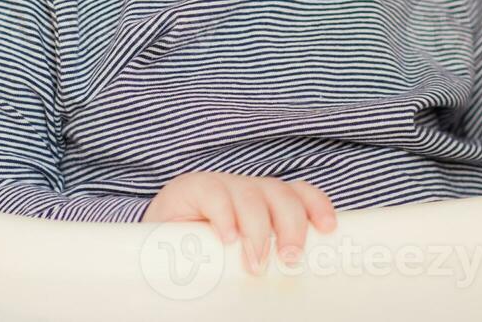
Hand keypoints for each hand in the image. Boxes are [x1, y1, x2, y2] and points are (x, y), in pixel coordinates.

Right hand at [144, 171, 336, 273]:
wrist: (152, 245)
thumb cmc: (205, 256)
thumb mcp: (240, 257)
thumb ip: (264, 260)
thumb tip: (291, 294)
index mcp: (268, 202)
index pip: (301, 192)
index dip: (317, 205)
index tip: (329, 230)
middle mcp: (249, 190)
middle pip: (281, 194)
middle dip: (292, 224)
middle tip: (290, 258)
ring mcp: (222, 186)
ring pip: (252, 195)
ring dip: (258, 229)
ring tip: (255, 263)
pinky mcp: (192, 188)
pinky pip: (214, 193)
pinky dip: (225, 215)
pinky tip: (227, 238)